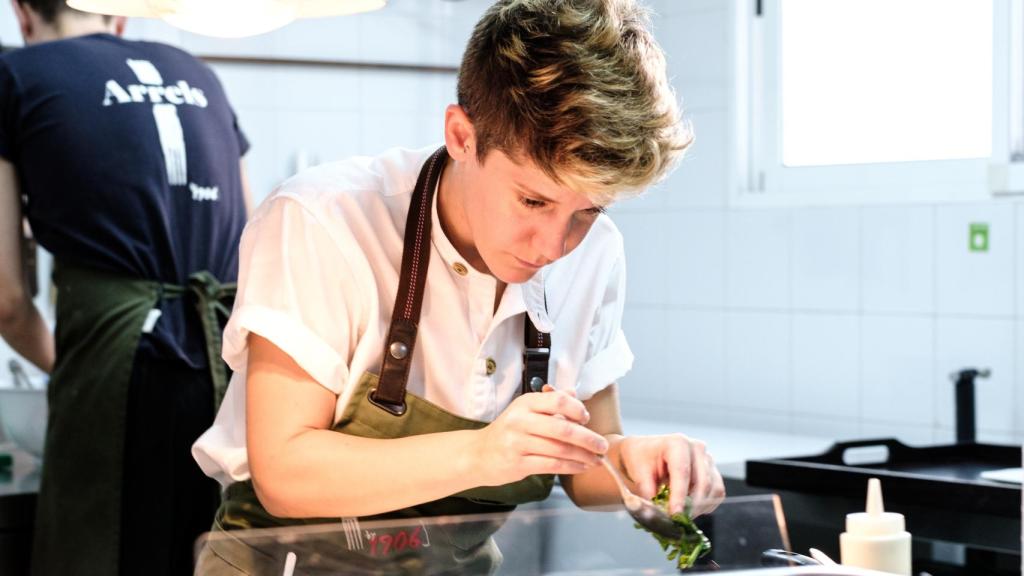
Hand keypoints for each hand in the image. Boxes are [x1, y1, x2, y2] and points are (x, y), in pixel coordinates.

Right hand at [471, 386, 608, 485]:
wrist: (479, 454)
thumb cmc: (508, 431)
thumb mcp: (525, 410)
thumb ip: (550, 402)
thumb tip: (574, 392)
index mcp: (525, 403)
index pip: (558, 401)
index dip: (577, 409)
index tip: (587, 418)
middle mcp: (520, 421)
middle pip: (563, 429)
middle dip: (588, 439)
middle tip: (603, 446)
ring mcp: (518, 443)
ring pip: (560, 450)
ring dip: (583, 456)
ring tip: (597, 460)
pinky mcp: (518, 464)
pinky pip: (552, 465)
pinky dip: (571, 467)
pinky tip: (582, 467)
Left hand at [617, 434, 724, 516]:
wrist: (646, 453)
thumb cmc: (641, 459)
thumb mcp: (638, 473)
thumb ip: (647, 492)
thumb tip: (655, 513)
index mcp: (677, 443)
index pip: (682, 472)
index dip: (679, 496)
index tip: (675, 514)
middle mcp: (697, 448)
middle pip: (702, 482)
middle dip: (691, 506)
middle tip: (677, 520)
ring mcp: (707, 459)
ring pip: (713, 489)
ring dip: (699, 507)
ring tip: (681, 514)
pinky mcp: (713, 471)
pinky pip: (717, 493)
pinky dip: (706, 505)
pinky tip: (690, 507)